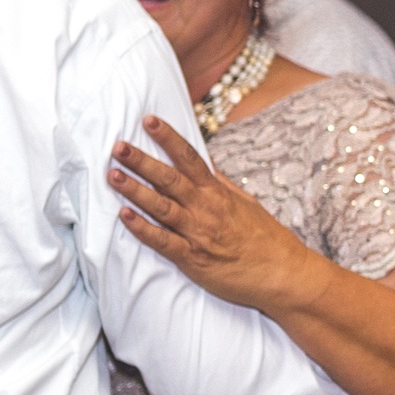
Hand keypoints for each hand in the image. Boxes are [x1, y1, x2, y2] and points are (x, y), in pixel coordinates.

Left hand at [109, 115, 328, 312]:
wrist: (282, 273)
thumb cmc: (265, 239)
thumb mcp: (245, 204)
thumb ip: (222, 185)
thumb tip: (207, 165)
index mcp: (218, 192)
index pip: (189, 158)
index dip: (168, 137)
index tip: (148, 120)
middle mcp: (206, 208)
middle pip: (169, 179)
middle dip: (141, 161)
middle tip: (117, 146)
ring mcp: (198, 233)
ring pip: (160, 206)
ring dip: (135, 190)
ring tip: (112, 174)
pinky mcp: (193, 259)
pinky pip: (162, 242)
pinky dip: (142, 229)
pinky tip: (123, 216)